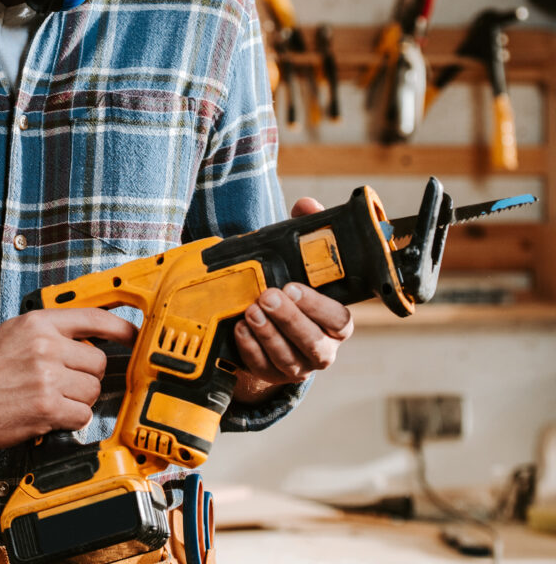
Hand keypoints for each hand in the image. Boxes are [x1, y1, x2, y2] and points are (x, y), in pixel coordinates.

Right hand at [0, 307, 136, 448]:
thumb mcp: (16, 331)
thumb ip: (52, 329)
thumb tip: (90, 336)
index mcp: (40, 322)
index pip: (94, 317)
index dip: (121, 327)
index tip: (134, 334)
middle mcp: (46, 346)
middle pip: (98, 361)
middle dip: (88, 375)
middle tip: (67, 382)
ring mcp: (47, 377)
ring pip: (92, 390)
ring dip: (79, 400)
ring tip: (54, 398)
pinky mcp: (47, 407)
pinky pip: (82, 414)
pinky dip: (72, 419)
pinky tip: (52, 414)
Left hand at [233, 197, 353, 396]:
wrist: (268, 325)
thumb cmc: (290, 288)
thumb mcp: (298, 260)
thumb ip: (306, 233)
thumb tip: (307, 204)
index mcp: (334, 322)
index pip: (339, 321)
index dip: (318, 306)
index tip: (293, 287)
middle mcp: (322, 348)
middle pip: (314, 343)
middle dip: (290, 320)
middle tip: (267, 295)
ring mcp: (298, 366)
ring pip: (289, 358)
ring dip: (268, 334)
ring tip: (250, 309)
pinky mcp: (272, 374)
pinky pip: (263, 367)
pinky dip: (250, 348)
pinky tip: (239, 328)